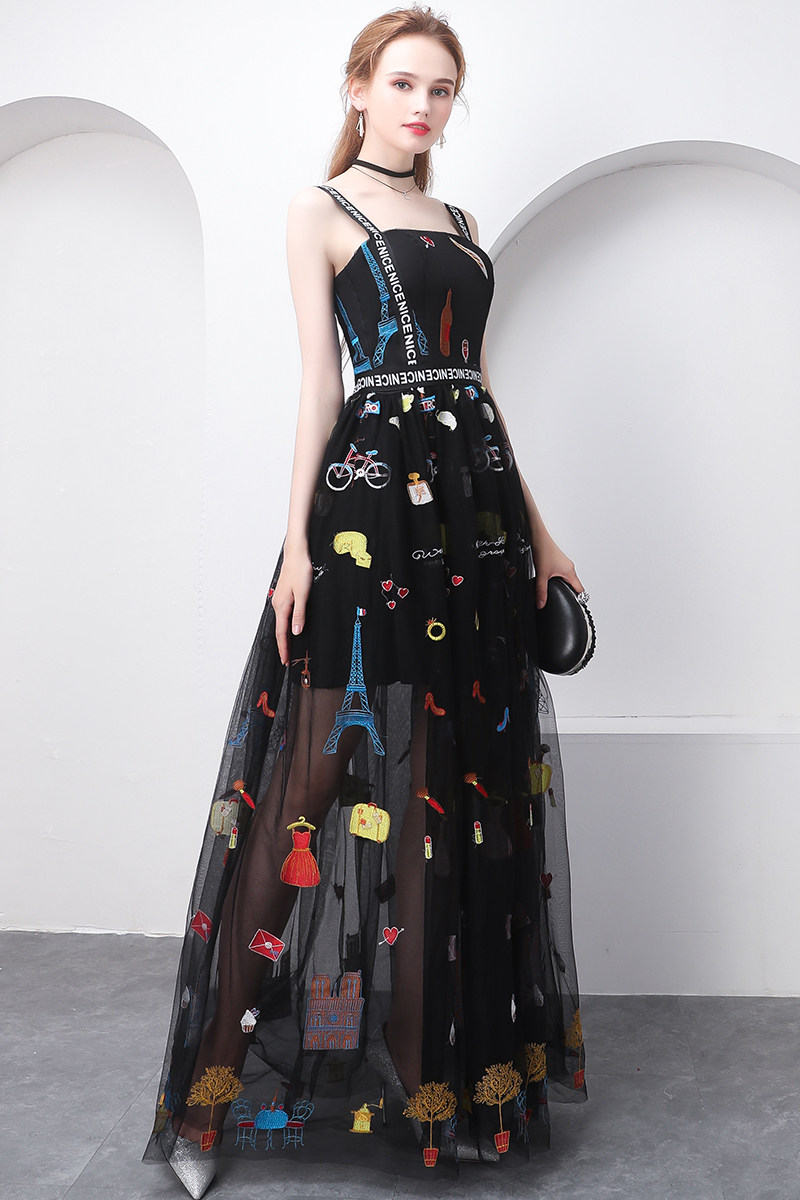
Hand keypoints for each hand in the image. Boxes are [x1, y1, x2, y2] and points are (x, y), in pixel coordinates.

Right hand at [272, 545, 312, 665]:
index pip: (282, 633)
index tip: (284, 660)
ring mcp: (279, 600)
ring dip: (283, 636)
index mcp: (282, 606)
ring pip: (280, 623)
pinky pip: (282, 616)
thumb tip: (296, 632)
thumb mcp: (303, 594)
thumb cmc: (300, 571)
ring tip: (287, 648)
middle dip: (282, 645)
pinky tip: (289, 628)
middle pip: (279, 630)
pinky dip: (284, 626)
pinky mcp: (283, 596)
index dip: (283, 647)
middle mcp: (278, 604)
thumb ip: (299, 614)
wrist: (296, 554)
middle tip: (286, 659)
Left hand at [531, 534, 584, 608]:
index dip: (580, 600)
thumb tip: (541, 603)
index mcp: (570, 572)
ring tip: (560, 592)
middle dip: (572, 594)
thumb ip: (541, 591)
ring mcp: (565, 564)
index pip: (580, 590)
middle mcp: (570, 568)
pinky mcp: (560, 561)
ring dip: (566, 585)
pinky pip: (564, 573)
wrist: (539, 537)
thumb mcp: (542, 575)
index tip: (577, 607)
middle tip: (567, 602)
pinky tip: (553, 581)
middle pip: (576, 585)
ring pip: (570, 578)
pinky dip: (561, 579)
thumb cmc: (544, 551)